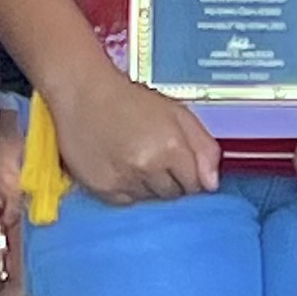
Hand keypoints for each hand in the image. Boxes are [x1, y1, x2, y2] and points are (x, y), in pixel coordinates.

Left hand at [0, 111, 26, 295]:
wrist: (29, 109)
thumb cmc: (19, 145)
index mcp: (33, 224)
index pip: (21, 276)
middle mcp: (32, 220)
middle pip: (19, 265)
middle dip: (0, 285)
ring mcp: (25, 206)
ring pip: (9, 246)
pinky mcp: (17, 191)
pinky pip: (0, 223)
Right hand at [44, 66, 219, 206]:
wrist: (83, 92)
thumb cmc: (131, 100)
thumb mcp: (177, 113)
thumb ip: (203, 147)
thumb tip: (213, 184)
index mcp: (171, 147)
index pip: (196, 185)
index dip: (191, 176)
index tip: (182, 167)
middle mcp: (148, 167)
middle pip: (174, 195)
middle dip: (172, 182)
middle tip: (157, 159)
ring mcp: (124, 180)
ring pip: (151, 200)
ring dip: (149, 186)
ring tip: (137, 159)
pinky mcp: (102, 188)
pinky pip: (127, 203)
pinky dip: (128, 190)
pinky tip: (121, 167)